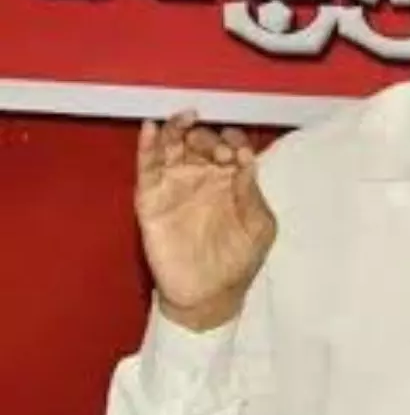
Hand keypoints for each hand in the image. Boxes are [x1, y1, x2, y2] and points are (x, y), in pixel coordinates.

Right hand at [134, 110, 275, 331]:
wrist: (208, 297)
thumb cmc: (238, 261)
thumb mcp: (259, 227)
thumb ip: (253, 193)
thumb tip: (247, 160)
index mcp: (231, 179)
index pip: (231, 145)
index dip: (234, 141)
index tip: (238, 153)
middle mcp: (203, 176)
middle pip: (201, 140)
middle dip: (210, 137)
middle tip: (219, 151)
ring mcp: (176, 185)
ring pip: (172, 145)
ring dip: (178, 129)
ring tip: (186, 117)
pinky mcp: (152, 199)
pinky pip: (147, 167)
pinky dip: (147, 146)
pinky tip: (151, 128)